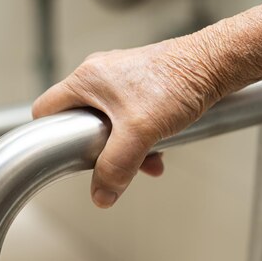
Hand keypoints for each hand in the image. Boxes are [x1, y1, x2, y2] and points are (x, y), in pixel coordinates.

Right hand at [32, 35, 223, 207]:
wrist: (215, 65)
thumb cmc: (177, 83)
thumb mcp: (139, 132)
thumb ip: (116, 166)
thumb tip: (101, 195)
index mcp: (87, 80)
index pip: (46, 110)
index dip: (48, 136)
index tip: (63, 156)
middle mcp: (100, 76)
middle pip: (80, 123)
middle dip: (99, 150)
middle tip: (114, 163)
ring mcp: (121, 80)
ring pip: (109, 125)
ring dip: (125, 149)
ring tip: (147, 160)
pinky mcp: (141, 86)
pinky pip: (129, 119)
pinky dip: (141, 138)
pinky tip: (159, 149)